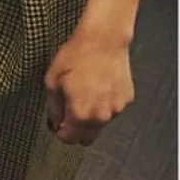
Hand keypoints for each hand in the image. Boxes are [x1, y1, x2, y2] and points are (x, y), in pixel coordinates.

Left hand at [44, 27, 133, 145]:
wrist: (103, 39)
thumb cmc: (77, 55)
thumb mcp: (52, 79)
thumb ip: (53, 106)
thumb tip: (54, 120)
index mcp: (81, 114)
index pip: (70, 140)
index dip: (61, 133)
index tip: (58, 126)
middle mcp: (101, 116)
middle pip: (88, 138)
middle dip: (77, 130)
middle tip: (69, 112)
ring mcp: (117, 108)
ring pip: (101, 122)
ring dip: (92, 114)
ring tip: (85, 90)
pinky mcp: (127, 99)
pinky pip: (113, 108)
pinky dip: (105, 102)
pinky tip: (99, 84)